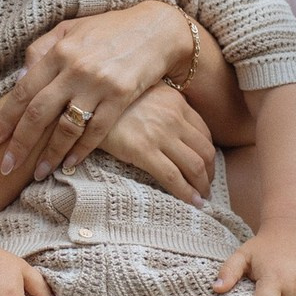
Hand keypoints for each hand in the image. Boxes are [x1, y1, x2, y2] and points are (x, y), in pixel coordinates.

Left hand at [0, 3, 189, 178]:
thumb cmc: (111, 29)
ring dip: (50, 154)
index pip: (23, 91)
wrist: (157, 30)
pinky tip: (70, 164)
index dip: (4, 120)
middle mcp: (75, 68)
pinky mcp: (121, 97)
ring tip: (38, 173)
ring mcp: (99, 84)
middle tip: (6, 167)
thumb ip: (43, 49)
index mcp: (59, 51)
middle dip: (19, 144)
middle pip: (38, 113)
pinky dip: (81, 150)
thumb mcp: (72, 28)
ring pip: (66, 127)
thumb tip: (20, 78)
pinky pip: (97, 131)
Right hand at [101, 84, 215, 205]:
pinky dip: (187, 193)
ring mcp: (160, 134)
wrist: (85, 104)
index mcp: (175, 101)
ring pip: (195, 165)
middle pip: (206, 150)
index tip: (207, 167)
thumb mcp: (143, 93)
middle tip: (206, 186)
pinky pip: (173, 177)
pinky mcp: (143, 150)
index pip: (204, 132)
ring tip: (201, 197)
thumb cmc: (111, 102)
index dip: (209, 154)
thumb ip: (162, 106)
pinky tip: (193, 203)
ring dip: (202, 185)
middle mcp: (173, 117)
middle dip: (210, 172)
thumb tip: (171, 128)